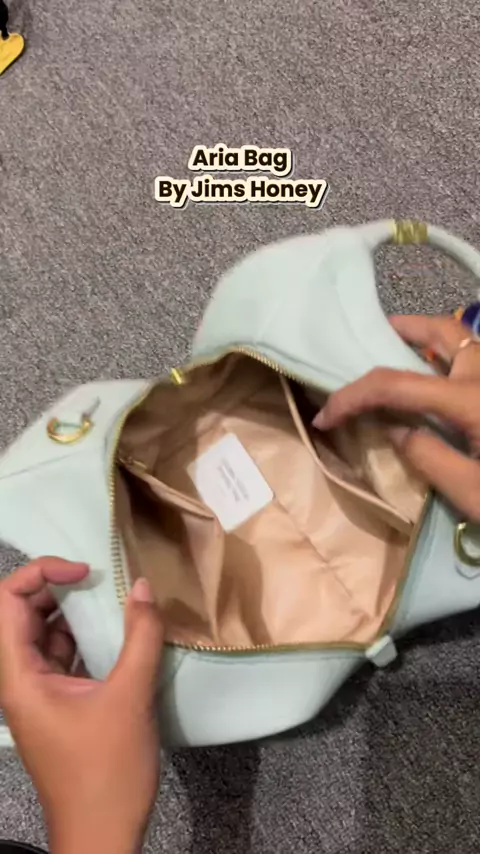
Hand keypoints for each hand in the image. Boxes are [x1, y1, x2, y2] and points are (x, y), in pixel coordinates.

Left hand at [0, 558, 163, 853]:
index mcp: (18, 676)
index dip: (40, 573)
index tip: (85, 571)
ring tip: (112, 598)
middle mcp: (18, 680)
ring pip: (43, 633)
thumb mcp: (130, 698)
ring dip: (73, 611)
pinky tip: (116, 630)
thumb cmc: (108, 772)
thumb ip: (140, 637)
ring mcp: (36, 692)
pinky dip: (84, 637)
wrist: (101, 836)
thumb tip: (143, 587)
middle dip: (57, 587)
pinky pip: (61, 655)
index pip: (6, 603)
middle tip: (100, 579)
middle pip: (21, 613)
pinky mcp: (56, 703)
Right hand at [313, 314, 479, 520]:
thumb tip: (395, 427)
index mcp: (471, 400)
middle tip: (373, 336)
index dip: (353, 396)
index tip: (326, 417)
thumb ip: (426, 456)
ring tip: (404, 352)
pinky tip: (440, 381)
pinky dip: (453, 360)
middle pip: (444, 331)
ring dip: (432, 339)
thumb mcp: (471, 493)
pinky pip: (478, 364)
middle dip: (403, 328)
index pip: (396, 384)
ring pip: (467, 341)